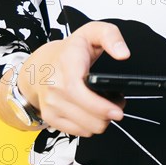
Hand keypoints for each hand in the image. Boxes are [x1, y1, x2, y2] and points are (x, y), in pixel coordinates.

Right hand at [17, 21, 129, 136]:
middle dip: (109, 114)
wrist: (42, 65)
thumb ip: (111, 36)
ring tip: (107, 105)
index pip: (78, 92)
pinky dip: (90, 125)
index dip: (100, 106)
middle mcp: (54, 87)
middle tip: (118, 102)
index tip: (117, 110)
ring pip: (86, 128)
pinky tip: (93, 110)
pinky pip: (79, 132)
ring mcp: (51, 105)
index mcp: (66, 65)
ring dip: (102, 120)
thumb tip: (123, 54)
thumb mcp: (93, 31)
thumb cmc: (71, 50)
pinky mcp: (51, 118)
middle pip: (88, 116)